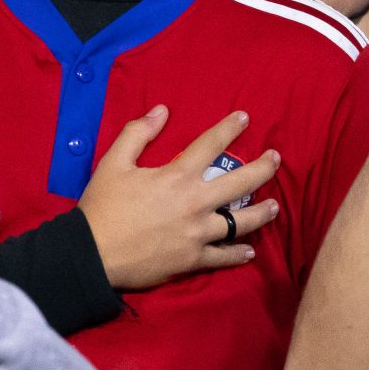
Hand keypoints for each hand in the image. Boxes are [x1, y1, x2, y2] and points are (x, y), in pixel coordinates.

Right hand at [77, 106, 280, 290]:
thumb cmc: (102, 207)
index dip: (229, 128)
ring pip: (241, 223)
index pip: (211, 145)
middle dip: (263, 169)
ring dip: (261, 213)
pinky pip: (223, 257)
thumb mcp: (114, 162)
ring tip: (275, 207)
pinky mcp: (192, 259)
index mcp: (178, 176)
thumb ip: (138, 133)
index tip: (245, 118)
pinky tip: (249, 252)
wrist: (92, 254)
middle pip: (240, 183)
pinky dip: (238, 255)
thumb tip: (161, 110)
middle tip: (276, 160)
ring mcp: (198, 234)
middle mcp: (195, 203)